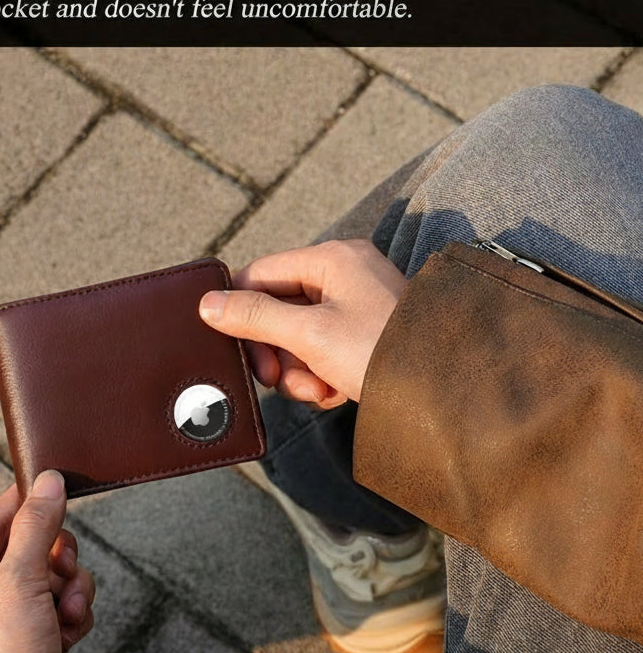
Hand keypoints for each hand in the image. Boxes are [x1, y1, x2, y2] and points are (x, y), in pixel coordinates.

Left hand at [0, 470, 93, 652]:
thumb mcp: (17, 578)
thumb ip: (37, 525)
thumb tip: (48, 481)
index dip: (24, 505)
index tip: (55, 487)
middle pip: (28, 549)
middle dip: (55, 557)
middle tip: (62, 565)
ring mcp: (6, 624)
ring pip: (52, 579)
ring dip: (70, 588)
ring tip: (69, 609)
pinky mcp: (35, 645)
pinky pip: (63, 610)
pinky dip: (73, 616)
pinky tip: (71, 631)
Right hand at [198, 239, 406, 406]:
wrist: (444, 391)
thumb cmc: (380, 352)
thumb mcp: (309, 334)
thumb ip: (255, 317)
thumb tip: (207, 305)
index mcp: (332, 260)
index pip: (261, 273)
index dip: (242, 312)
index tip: (241, 350)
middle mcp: (344, 276)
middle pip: (278, 309)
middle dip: (276, 351)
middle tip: (276, 378)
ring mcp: (357, 308)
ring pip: (298, 337)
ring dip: (299, 371)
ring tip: (319, 389)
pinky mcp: (365, 339)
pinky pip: (322, 353)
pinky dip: (321, 377)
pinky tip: (335, 392)